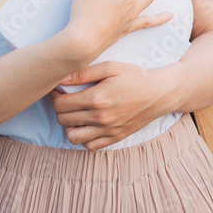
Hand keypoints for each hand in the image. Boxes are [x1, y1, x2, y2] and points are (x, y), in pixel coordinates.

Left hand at [48, 61, 171, 149]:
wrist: (159, 94)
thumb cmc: (134, 76)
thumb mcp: (110, 66)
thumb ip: (84, 72)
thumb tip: (61, 77)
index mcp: (97, 98)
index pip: (61, 104)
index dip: (54, 95)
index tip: (56, 88)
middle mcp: (100, 118)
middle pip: (63, 120)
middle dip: (58, 108)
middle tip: (63, 97)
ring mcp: (107, 131)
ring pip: (73, 137)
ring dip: (68, 125)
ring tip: (74, 112)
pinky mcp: (114, 138)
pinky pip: (89, 145)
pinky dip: (83, 137)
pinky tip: (86, 123)